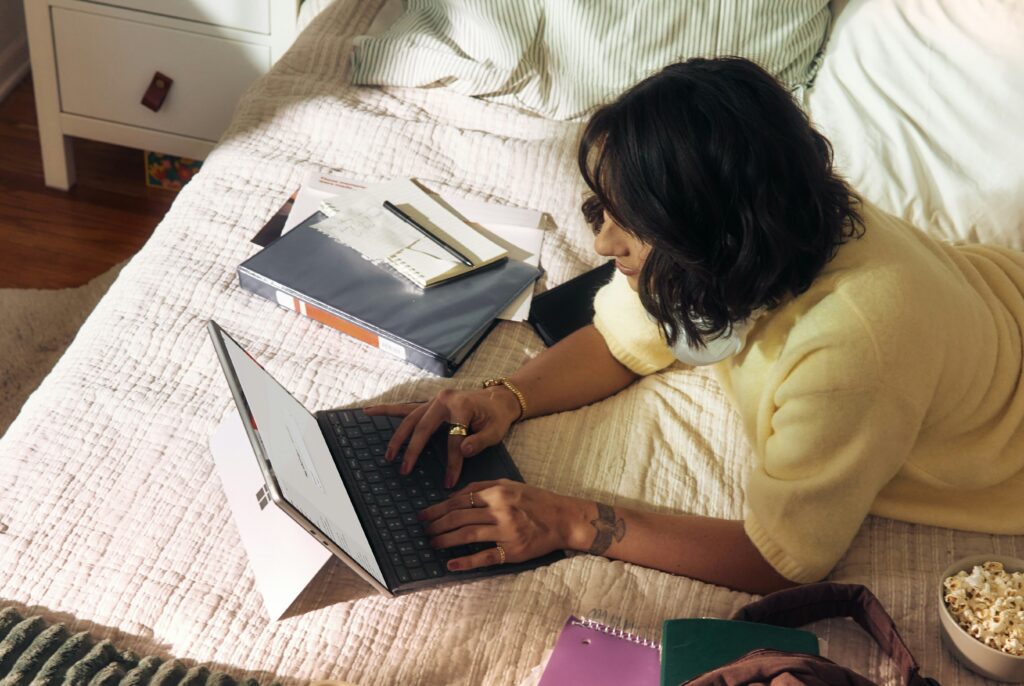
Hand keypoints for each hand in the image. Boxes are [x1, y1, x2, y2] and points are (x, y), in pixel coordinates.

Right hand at [364, 387, 520, 487]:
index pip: (453, 439)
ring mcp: (433, 400)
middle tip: (405, 470)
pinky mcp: (428, 404)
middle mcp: (444, 400)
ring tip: (389, 456)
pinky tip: (368, 412)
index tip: (449, 482)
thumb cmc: (496, 417)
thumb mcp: (496, 431)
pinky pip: (404, 408)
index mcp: (462, 406)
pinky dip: (386, 410)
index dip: (452, 462)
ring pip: (410, 419)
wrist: (497, 399)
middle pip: (423, 428)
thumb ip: (481, 442)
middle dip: (413, 450)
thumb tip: (463, 451)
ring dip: (398, 438)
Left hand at [419, 479, 578, 571]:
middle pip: (459, 517)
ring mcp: (506, 531)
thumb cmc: (536, 501)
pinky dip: (466, 561)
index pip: (460, 500)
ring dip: (445, 540)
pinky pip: (485, 556)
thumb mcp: (510, 484)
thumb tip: (456, 495)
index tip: (424, 514)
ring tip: (432, 543)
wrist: (564, 519)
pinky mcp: (512, 551)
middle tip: (423, 530)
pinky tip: (451, 563)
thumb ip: (483, 486)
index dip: (438, 508)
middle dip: (436, 524)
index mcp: (498, 492)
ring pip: (467, 535)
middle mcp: (500, 510)